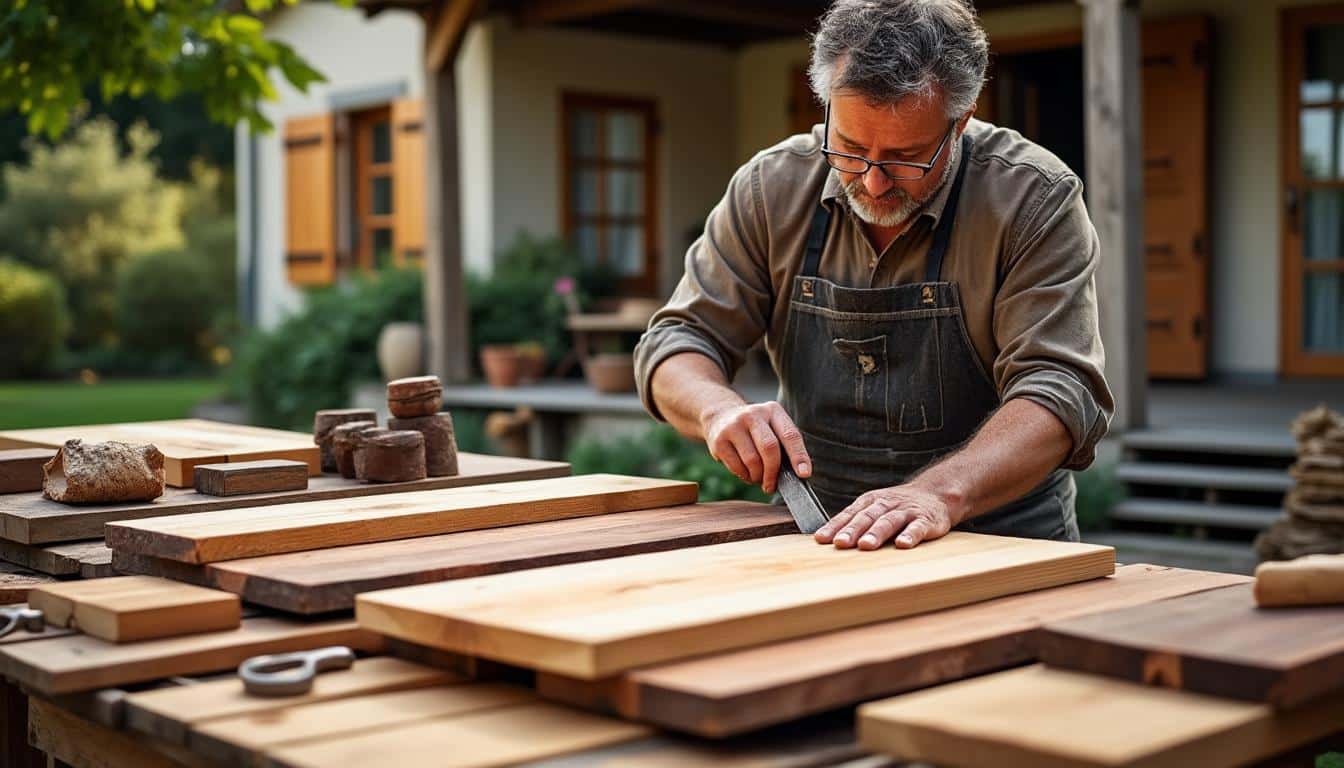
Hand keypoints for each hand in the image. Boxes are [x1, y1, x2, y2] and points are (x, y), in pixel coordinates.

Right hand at [702, 400, 809, 493]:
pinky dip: (745, 476)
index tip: (804, 474)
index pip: (790, 435)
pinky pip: (737, 467)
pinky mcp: (719, 440)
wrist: (720, 416)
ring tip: (758, 477)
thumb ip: (784, 445)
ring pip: (752, 461)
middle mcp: (753, 414)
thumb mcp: (771, 427)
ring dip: (758, 476)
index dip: (799, 456)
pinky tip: (746, 472)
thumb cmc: (755, 429)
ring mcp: (734, 426)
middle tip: (772, 485)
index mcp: (773, 410)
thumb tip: (796, 475)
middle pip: (769, 448)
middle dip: (773, 472)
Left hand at [814, 484, 959, 549]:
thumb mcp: (874, 508)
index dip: (835, 526)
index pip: (849, 514)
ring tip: (866, 545)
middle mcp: (886, 504)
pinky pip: (918, 528)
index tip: (822, 539)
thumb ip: (854, 521)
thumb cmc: (897, 506)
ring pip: (889, 521)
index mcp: (870, 502)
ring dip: (876, 533)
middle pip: (867, 517)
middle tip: (840, 543)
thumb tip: (825, 540)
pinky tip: (902, 544)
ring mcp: (906, 512)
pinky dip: (910, 535)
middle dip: (852, 530)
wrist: (935, 494)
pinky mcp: (926, 520)